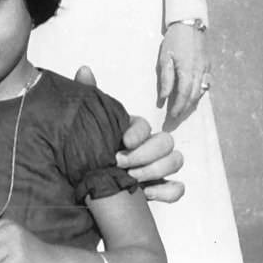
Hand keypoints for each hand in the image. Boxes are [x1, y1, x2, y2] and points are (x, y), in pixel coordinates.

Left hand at [74, 65, 184, 201]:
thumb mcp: (86, 123)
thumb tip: (84, 69)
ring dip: (156, 170)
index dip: (138, 132)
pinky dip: (167, 191)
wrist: (87, 185)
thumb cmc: (90, 150)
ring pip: (176, 161)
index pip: (146, 125)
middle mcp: (149, 146)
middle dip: (145, 154)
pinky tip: (146, 193)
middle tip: (121, 163)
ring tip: (130, 178)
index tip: (123, 141)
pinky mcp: (160, 188)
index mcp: (133, 130)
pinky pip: (178, 188)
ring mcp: (157, 167)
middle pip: (166, 142)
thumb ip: (87, 96)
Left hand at [157, 23, 209, 128]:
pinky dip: (199, 93)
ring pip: (201, 92)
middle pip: (193, 97)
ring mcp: (206, 70)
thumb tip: (163, 97)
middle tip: (175, 119)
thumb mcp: (165, 58)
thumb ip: (166, 79)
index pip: (183, 95)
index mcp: (188, 72)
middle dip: (184, 109)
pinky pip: (205, 84)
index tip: (171, 116)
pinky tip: (193, 97)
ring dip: (191, 103)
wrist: (190, 24)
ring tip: (182, 111)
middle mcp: (200, 73)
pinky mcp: (207, 66)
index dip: (178, 107)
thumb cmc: (174, 40)